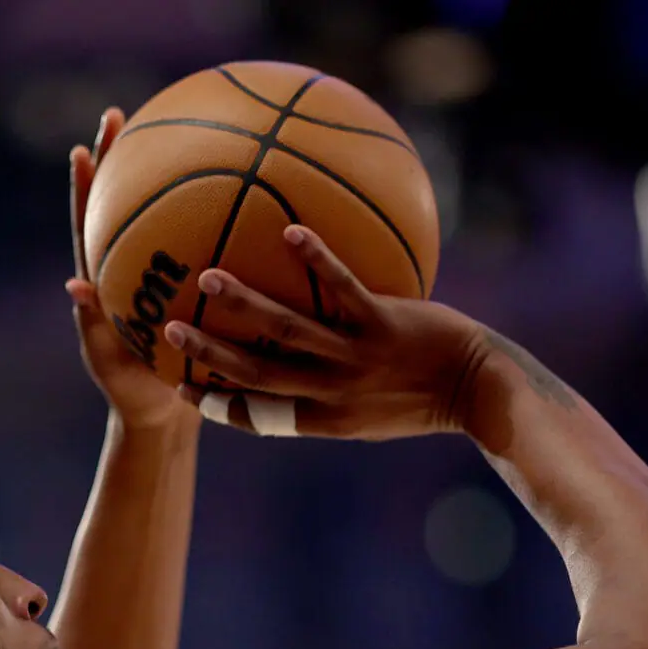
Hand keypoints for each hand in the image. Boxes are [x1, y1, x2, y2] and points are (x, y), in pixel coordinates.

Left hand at [67, 109, 199, 431]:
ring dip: (166, 174)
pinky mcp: (189, 288)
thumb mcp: (109, 359)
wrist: (161, 414)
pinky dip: (213, 220)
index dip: (86, 188)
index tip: (85, 147)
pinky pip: (202, 246)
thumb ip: (93, 323)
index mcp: (106, 281)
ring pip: (164, 217)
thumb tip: (73, 285)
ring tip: (177, 129)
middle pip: (122, 202)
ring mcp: (160, 276)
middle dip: (121, 157)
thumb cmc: (130, 391)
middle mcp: (131, 269)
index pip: (90, 224)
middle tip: (122, 114)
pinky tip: (242, 195)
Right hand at [164, 226, 489, 440]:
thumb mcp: (378, 411)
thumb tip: (308, 365)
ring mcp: (356, 359)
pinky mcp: (384, 325)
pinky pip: (342, 288)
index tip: (181, 388)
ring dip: (243, 305)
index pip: (258, 416)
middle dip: (208, 354)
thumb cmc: (430, 398)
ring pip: (288, 331)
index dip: (217, 404)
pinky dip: (316, 260)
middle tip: (167, 330)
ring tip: (207, 277)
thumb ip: (338, 392)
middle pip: (255, 374)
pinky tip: (290, 230)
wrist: (480, 392)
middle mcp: (333, 392)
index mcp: (325, 418)